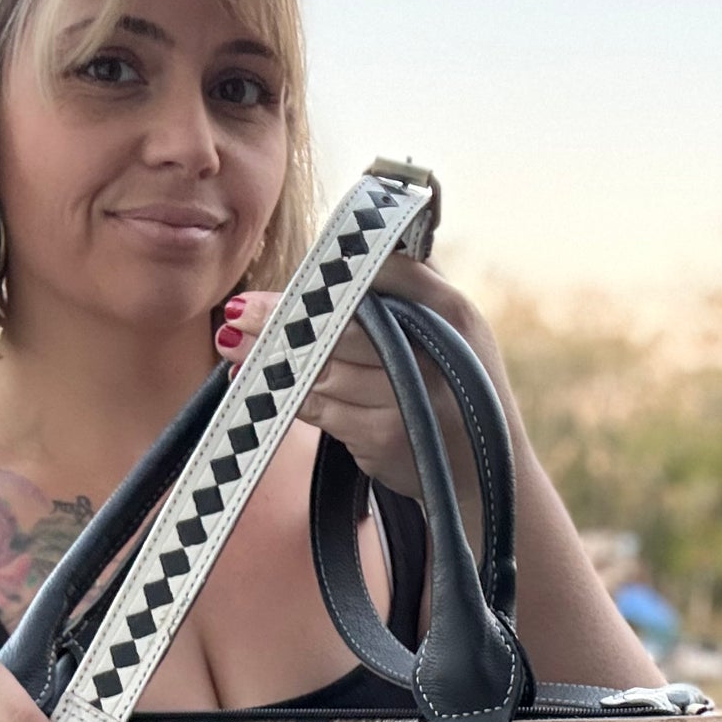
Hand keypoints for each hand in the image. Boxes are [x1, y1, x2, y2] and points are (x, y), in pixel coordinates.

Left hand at [213, 254, 532, 500]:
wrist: (487, 476)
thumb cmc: (459, 391)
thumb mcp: (456, 330)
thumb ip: (413, 285)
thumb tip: (351, 245)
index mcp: (454, 310)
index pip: (382, 275)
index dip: (329, 276)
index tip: (291, 276)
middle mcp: (435, 350)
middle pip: (341, 325)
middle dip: (282, 319)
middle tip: (238, 311)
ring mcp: (410, 398)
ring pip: (324, 370)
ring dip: (273, 360)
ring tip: (233, 343)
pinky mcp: (386, 439)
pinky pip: (324, 412)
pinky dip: (291, 400)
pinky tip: (262, 390)